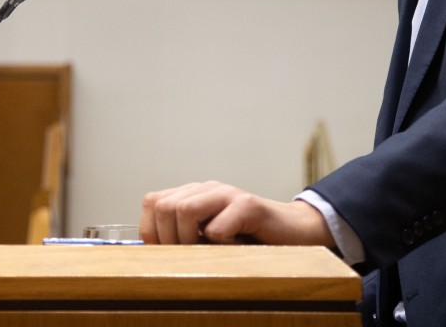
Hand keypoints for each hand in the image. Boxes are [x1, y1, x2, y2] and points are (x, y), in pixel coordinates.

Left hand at [140, 180, 334, 246]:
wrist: (293, 232)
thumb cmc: (249, 240)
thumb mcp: (210, 241)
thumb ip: (185, 239)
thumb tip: (151, 255)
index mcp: (194, 194)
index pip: (153, 202)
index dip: (151, 231)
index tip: (165, 255)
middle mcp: (208, 189)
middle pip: (164, 206)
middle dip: (169, 239)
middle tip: (188, 257)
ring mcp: (228, 194)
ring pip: (184, 209)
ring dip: (190, 240)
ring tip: (209, 252)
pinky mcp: (249, 205)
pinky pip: (218, 226)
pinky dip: (220, 244)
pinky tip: (235, 247)